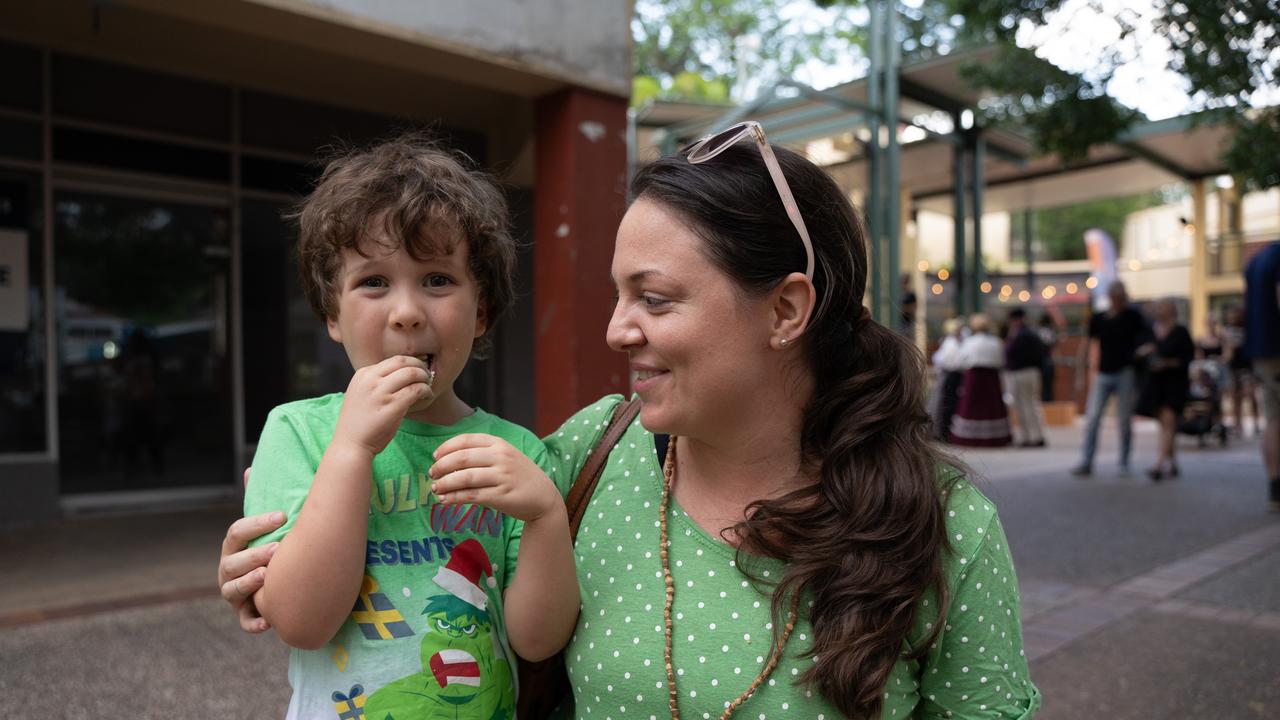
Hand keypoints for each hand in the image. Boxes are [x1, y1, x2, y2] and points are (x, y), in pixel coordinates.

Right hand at [217, 467, 285, 632]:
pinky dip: (254, 624)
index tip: (283, 515)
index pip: (236, 532)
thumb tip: (251, 469)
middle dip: (254, 555)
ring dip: (249, 584)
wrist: (275, 582)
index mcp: (234, 546)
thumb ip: (259, 500)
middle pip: (232, 563)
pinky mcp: (245, 614)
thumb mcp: (266, 526)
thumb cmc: (272, 547)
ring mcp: (234, 594)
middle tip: (278, 549)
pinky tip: (268, 622)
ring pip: (233, 590)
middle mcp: (228, 570)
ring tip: (268, 577)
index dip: (257, 523)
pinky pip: (245, 623)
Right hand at [334, 355, 433, 456]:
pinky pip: (416, 390)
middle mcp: (370, 380)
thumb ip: (378, 383)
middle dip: (420, 366)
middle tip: (427, 375)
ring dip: (425, 378)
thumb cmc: (360, 423)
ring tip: (428, 386)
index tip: (418, 370)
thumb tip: (404, 375)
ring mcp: (380, 392)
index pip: (393, 360)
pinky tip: (427, 396)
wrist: (351, 445)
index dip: (410, 363)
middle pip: (403, 361)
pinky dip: (426, 390)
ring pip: (412, 373)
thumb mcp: (362, 394)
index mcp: (363, 374)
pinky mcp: (392, 406)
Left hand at [429, 434, 561, 521]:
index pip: (466, 440)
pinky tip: (445, 500)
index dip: (446, 448)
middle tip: (432, 474)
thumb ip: (482, 453)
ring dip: (445, 483)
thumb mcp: (505, 456)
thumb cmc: (518, 475)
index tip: (434, 457)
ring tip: (435, 488)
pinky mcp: (502, 496)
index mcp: (499, 443)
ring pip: (465, 477)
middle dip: (442, 466)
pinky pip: (472, 495)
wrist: (544, 497)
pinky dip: (454, 498)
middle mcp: (501, 457)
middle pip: (462, 458)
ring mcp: (503, 476)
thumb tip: (446, 459)